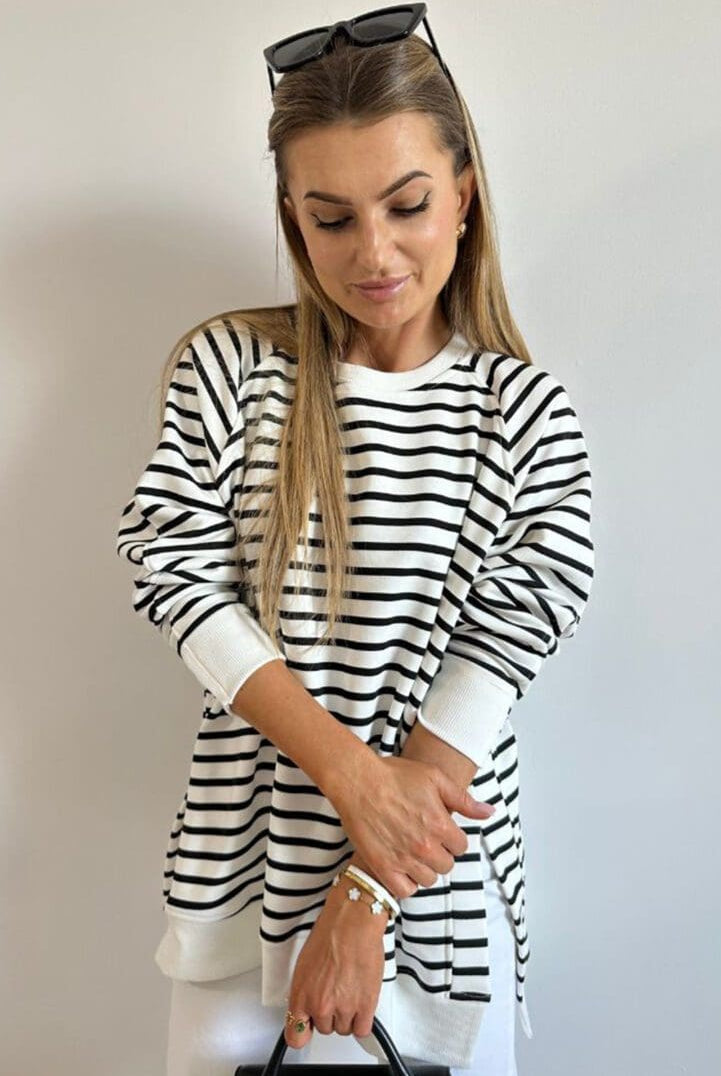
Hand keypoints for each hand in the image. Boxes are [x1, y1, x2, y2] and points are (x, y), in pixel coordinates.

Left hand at [284, 877, 386, 1048]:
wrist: (352, 922)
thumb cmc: (330, 934)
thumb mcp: (305, 965)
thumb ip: (305, 992)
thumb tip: (308, 1006)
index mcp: (300, 995)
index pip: (295, 1035)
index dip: (303, 1032)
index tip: (308, 1027)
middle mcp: (320, 1005)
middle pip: (324, 1029)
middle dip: (330, 1013)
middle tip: (336, 991)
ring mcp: (343, 1008)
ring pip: (344, 1028)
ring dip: (348, 1015)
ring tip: (350, 990)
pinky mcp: (365, 1005)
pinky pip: (362, 1030)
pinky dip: (362, 1020)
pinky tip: (361, 1003)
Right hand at [334, 754, 495, 898]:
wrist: (357, 781)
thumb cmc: (395, 774)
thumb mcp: (435, 778)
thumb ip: (464, 800)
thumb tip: (489, 812)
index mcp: (440, 825)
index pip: (461, 846)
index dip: (451, 837)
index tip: (439, 829)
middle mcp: (424, 846)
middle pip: (446, 865)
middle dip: (439, 853)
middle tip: (425, 839)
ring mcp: (403, 859)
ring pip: (428, 879)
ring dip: (424, 868)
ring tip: (412, 852)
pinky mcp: (383, 867)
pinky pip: (404, 890)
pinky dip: (406, 882)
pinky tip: (402, 866)